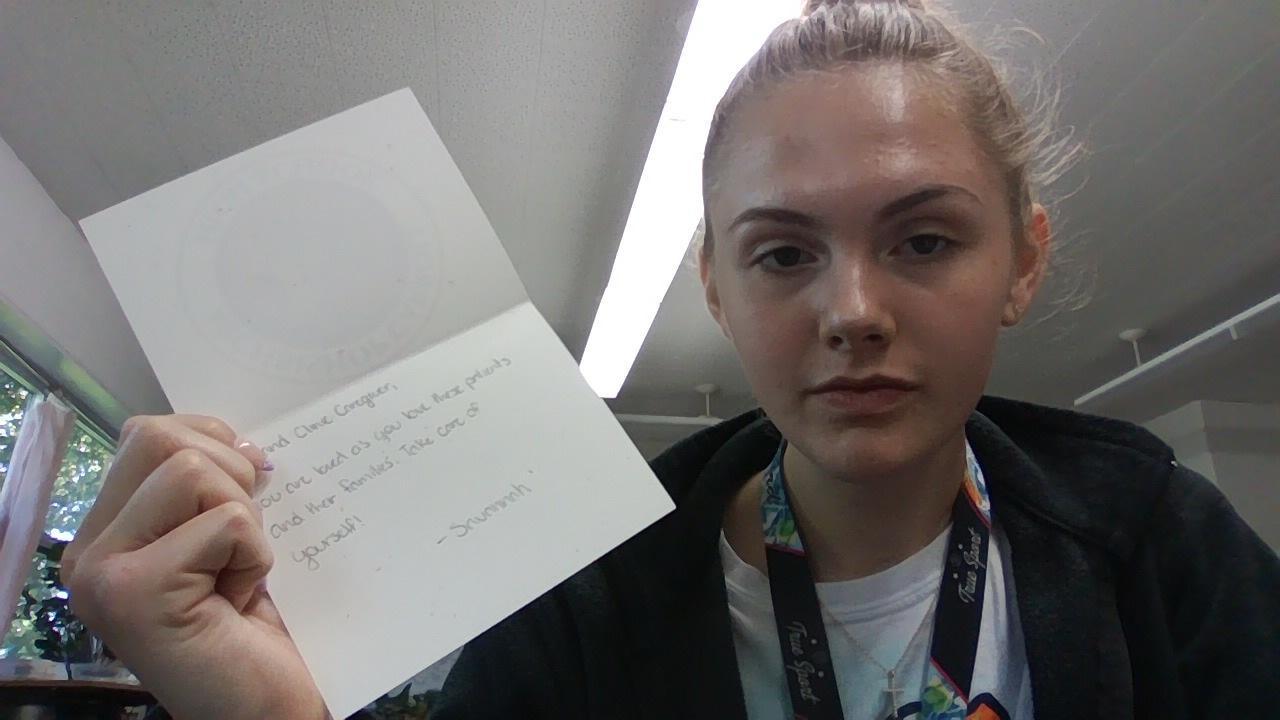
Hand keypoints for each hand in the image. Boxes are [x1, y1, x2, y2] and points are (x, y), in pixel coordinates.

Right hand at [63, 414, 327, 719]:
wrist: (264, 706)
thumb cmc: (252, 627)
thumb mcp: (227, 539)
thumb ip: (211, 488)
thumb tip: (242, 441)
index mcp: (107, 532)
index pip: (148, 433)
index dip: (212, 444)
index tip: (246, 490)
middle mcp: (88, 552)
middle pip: (160, 438)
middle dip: (229, 475)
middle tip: (239, 541)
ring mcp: (103, 573)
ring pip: (190, 471)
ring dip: (243, 519)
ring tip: (234, 574)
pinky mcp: (133, 592)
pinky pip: (224, 521)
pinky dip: (254, 554)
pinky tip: (239, 600)